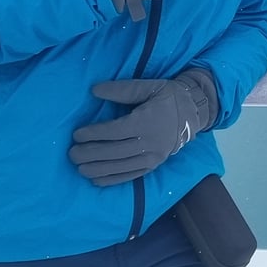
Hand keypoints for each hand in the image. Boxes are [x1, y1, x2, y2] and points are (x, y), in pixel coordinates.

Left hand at [69, 71, 218, 186]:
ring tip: (79, 168)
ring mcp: (152, 157)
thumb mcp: (149, 87)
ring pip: (120, 166)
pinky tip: (96, 179)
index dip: (94, 134)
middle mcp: (150, 142)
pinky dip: (112, 179)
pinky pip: (130, 176)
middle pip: (114, 151)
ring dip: (97, 169)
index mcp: (147, 121)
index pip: (114, 131)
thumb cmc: (169, 97)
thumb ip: (123, 89)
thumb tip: (95, 90)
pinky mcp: (154, 166)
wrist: (194, 112)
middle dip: (90, 153)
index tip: (77, 134)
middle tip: (72, 153)